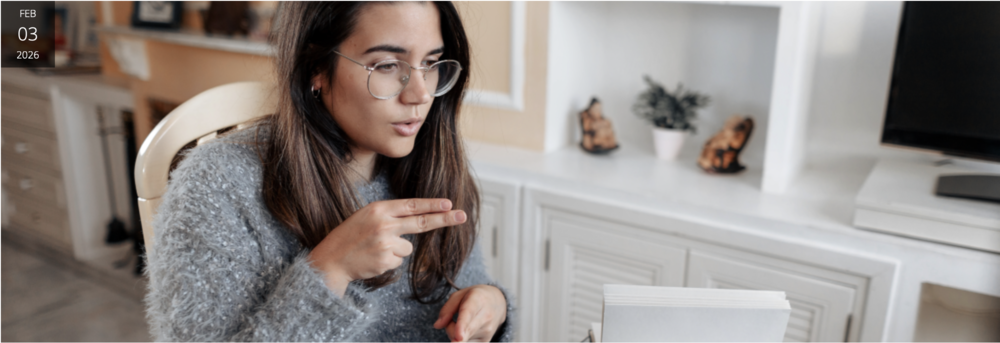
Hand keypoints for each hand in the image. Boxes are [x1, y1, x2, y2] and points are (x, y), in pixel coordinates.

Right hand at [307, 198, 466, 295]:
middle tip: (462, 215)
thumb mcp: (366, 217)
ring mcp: (385, 242)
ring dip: (396, 251)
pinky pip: (399, 261)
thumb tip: (419, 217)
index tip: (449, 203)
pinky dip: (389, 262)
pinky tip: (373, 260)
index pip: (412, 205)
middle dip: (445, 219)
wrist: (330, 260)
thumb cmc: (349, 237)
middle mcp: (384, 223)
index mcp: (378, 209)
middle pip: (421, 222)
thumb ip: (390, 215)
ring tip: (375, 250)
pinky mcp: (385, 260)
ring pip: (408, 247)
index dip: (432, 205)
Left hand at [433, 285, 506, 341]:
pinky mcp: (486, 342)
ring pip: (462, 340)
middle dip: (451, 331)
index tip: (459, 337)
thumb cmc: (476, 297)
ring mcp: (488, 332)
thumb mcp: (459, 295)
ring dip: (455, 334)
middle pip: (464, 332)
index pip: (468, 315)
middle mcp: (485, 317)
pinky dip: (461, 339)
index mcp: (477, 300)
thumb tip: (437, 326)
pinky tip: (466, 330)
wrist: (498, 302)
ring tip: (462, 322)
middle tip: (450, 321)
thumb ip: (447, 309)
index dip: (462, 326)